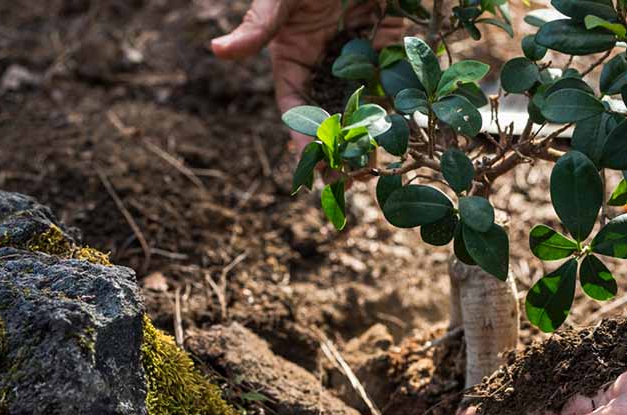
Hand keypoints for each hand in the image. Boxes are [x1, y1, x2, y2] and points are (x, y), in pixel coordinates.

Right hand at [211, 0, 402, 150]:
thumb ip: (259, 25)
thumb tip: (217, 51)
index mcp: (292, 59)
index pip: (293, 106)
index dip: (301, 135)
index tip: (311, 161)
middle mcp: (325, 66)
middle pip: (330, 116)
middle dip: (338, 149)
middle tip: (349, 178)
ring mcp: (359, 61)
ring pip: (365, 109)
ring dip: (370, 139)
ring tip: (377, 168)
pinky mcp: (391, 51)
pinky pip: (397, 86)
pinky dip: (402, 111)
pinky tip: (409, 136)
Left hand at [457, 314, 626, 414]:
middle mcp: (602, 399)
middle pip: (543, 396)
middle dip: (509, 395)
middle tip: (472, 389)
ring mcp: (618, 372)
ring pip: (565, 370)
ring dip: (535, 370)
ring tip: (502, 366)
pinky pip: (596, 345)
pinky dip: (574, 345)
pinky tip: (552, 339)